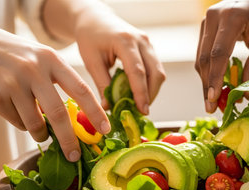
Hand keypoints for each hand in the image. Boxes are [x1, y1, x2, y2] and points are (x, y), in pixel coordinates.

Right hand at [0, 20, 109, 160]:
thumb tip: (78, 119)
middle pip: (58, 113)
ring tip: (39, 130)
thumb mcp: (40, 58)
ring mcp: (12, 83)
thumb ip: (58, 82)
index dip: (96, 112)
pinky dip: (20, 123)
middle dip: (69, 139)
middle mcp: (33, 69)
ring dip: (40, 133)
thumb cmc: (13, 55)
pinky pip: (16, 122)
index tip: (105, 130)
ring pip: (34, 123)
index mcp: (51, 59)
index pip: (81, 89)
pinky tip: (13, 107)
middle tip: (75, 155)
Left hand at [43, 0, 165, 113]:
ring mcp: (148, 43)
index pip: (137, 71)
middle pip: (155, 73)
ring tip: (139, 104)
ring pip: (158, 72)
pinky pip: (155, 69)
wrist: (95, 18)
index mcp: (125, 41)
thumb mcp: (91, 61)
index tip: (142, 110)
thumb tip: (109, 108)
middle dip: (151, 94)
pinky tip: (139, 93)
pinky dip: (149, 83)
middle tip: (141, 111)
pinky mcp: (149, 48)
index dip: (141, 93)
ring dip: (152, 90)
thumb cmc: (90, 37)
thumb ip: (102, 84)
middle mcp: (141, 40)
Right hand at [195, 0, 248, 112]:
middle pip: (205, 59)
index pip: (219, 54)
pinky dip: (208, 72)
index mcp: (231, 17)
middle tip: (212, 108)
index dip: (215, 78)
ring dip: (206, 81)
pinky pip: (202, 54)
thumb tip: (245, 94)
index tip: (214, 98)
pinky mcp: (204, 28)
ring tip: (213, 102)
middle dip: (208, 85)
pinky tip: (214, 86)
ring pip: (200, 58)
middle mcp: (212, 17)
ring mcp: (205, 21)